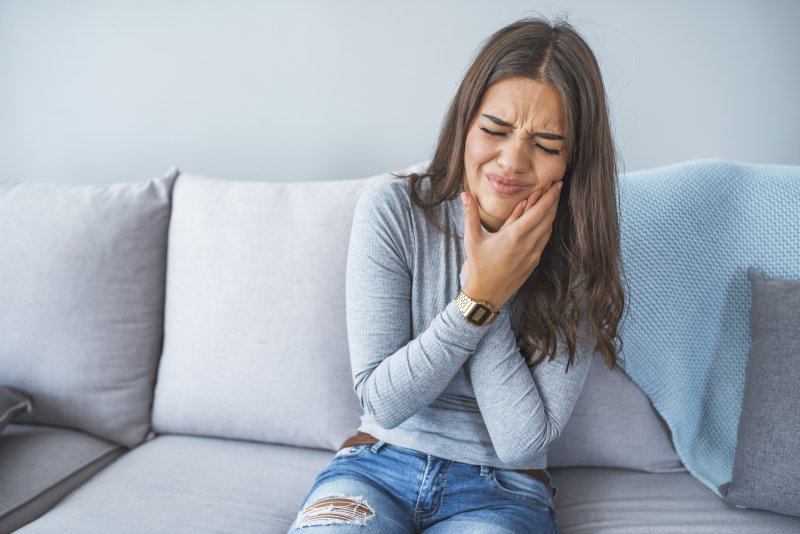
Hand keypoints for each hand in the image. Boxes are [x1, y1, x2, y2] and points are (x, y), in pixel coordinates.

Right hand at [460, 181, 561, 309]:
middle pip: (548, 218)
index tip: (557, 183)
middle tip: (557, 187)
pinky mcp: (534, 262)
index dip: (550, 196)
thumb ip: (471, 214)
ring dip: (551, 214)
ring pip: (548, 229)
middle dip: (554, 201)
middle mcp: (528, 244)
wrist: (487, 293)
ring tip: (552, 201)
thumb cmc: (478, 266)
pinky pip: (544, 240)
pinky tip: (544, 222)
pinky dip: (546, 227)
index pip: (539, 211)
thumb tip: (465, 194)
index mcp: (515, 236)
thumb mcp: (472, 239)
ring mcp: (533, 254)